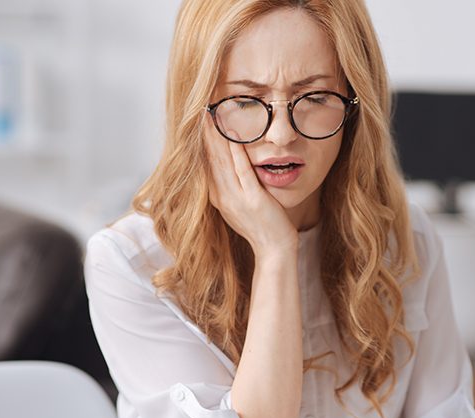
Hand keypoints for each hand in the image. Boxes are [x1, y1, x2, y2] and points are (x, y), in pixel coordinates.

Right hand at [204, 116, 298, 259]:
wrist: (274, 250)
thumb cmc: (262, 228)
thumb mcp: (241, 207)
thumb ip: (234, 188)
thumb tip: (231, 170)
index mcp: (219, 198)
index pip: (206, 166)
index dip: (202, 144)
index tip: (199, 123)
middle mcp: (223, 198)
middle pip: (210, 160)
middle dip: (205, 135)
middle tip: (200, 111)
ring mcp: (236, 199)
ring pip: (223, 162)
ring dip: (217, 138)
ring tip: (211, 116)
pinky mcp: (253, 199)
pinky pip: (242, 170)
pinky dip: (237, 152)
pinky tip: (234, 135)